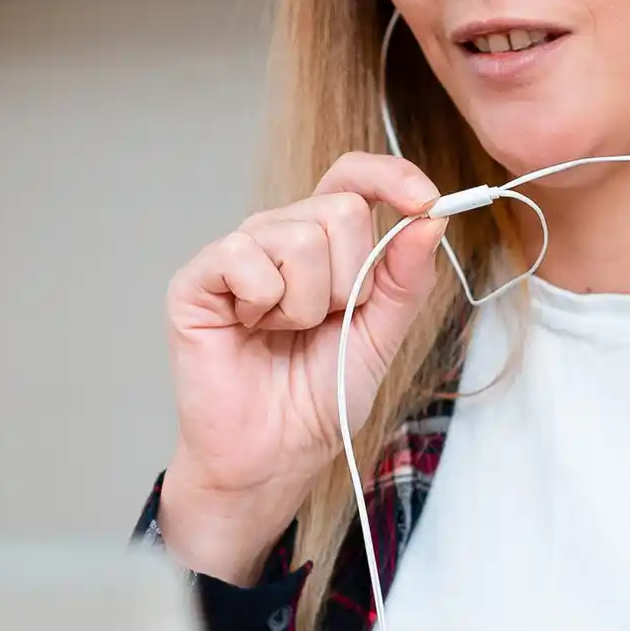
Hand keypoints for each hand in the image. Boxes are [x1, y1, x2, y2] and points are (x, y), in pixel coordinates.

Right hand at [157, 153, 446, 583]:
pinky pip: (245, 257)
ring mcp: (237, 252)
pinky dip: (264, 303)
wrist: (275, 454)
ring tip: (284, 333)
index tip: (426, 199)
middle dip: (349, 281)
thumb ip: (405, 278)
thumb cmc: (318, 398)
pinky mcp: (198, 278)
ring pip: (298, 237)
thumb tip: (431, 218)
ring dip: (306, 304)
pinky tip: (250, 329)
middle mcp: (278, 235)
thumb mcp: (381, 335)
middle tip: (323, 323)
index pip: (354, 176)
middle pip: (339, 209)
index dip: (391, 176)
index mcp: (324, 242)